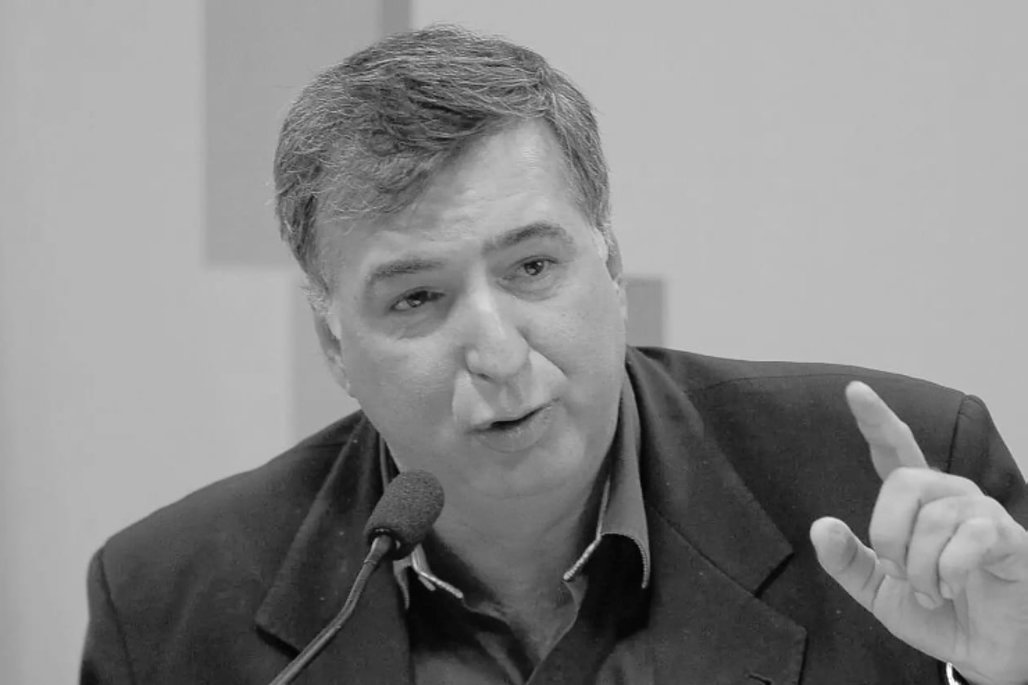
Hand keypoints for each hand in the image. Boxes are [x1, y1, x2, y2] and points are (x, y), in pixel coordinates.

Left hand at [810, 382, 1027, 684]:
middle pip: (904, 480)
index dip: (876, 419)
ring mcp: (983, 512)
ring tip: (931, 592)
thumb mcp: (878, 591)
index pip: (894, 449)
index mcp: (916, 503)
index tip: (854, 390)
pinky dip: (948, 571)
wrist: (985, 653)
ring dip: (920, 566)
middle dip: (887, 533)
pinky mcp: (1009, 537)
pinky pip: (969, 536)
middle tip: (898, 572)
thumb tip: (821, 526)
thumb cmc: (939, 614)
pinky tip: (952, 589)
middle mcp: (950, 496)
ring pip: (934, 516)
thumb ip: (847, 561)